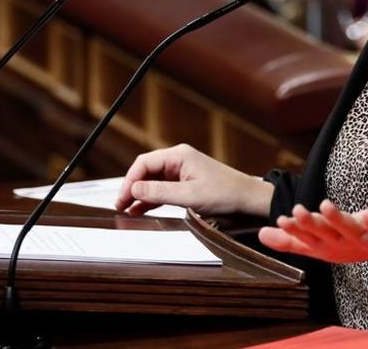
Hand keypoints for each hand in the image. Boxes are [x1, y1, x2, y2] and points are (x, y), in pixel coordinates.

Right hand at [114, 143, 272, 217]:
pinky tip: (140, 210)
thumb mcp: (189, 196)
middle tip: (119, 206)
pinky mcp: (185, 184)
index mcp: (179, 156)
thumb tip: (134, 189)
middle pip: (145, 171)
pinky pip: (162, 190)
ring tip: (126, 210)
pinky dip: (151, 199)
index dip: (130, 180)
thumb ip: (159, 192)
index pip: (144, 163)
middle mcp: (178, 160)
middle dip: (131, 188)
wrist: (248, 200)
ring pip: (152, 182)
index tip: (121, 198)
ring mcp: (182, 172)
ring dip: (139, 195)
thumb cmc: (225, 193)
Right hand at [258, 200, 367, 263]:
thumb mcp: (319, 241)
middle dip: (311, 224)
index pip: (307, 238)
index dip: (295, 230)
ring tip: (325, 205)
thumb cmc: (351, 242)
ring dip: (337, 219)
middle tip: (297, 212)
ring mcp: (364, 242)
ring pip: (348, 230)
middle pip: (325, 234)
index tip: (281, 219)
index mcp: (326, 246)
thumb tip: (261, 234)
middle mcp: (342, 245)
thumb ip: (291, 240)